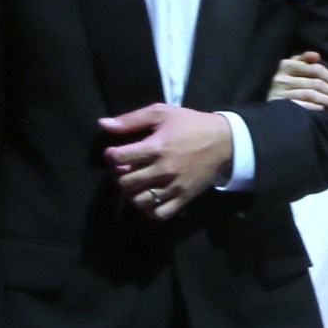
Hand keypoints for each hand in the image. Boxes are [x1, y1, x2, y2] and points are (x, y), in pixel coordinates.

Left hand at [102, 103, 234, 218]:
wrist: (224, 141)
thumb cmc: (191, 124)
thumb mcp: (162, 113)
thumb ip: (131, 119)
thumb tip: (103, 124)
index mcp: (157, 147)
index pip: (121, 158)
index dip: (111, 156)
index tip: (113, 153)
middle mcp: (164, 169)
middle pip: (127, 182)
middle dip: (119, 175)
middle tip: (123, 168)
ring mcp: (174, 186)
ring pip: (140, 201)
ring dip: (131, 193)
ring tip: (135, 183)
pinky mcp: (184, 198)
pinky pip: (160, 214)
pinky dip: (149, 210)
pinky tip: (148, 198)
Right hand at [266, 51, 327, 111]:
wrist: (252, 93)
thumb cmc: (272, 81)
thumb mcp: (283, 66)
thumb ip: (300, 59)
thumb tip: (317, 56)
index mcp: (286, 65)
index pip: (315, 70)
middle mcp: (283, 77)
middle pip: (316, 83)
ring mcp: (280, 91)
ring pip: (310, 94)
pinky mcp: (276, 104)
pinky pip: (298, 105)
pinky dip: (312, 107)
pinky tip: (323, 110)